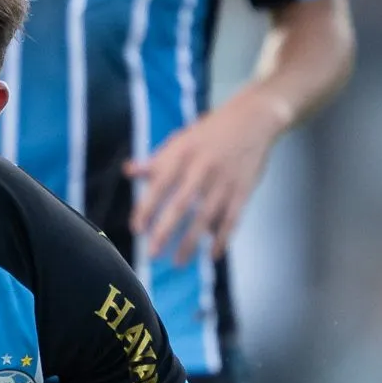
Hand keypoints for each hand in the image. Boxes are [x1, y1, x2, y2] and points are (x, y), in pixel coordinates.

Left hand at [126, 91, 282, 266]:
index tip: (137, 229)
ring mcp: (224, 181)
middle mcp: (202, 169)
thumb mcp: (180, 140)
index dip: (146, 208)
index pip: (159, 186)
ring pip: (206, 217)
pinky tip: (212, 254)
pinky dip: (222, 238)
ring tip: (178, 262)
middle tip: (152, 253)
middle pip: (181, 204)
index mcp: (182, 155)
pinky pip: (232, 218)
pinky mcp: (243, 190)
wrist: (253, 120)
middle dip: (165, 230)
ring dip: (191, 242)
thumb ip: (156, 160)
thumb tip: (128, 171)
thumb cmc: (210, 132)